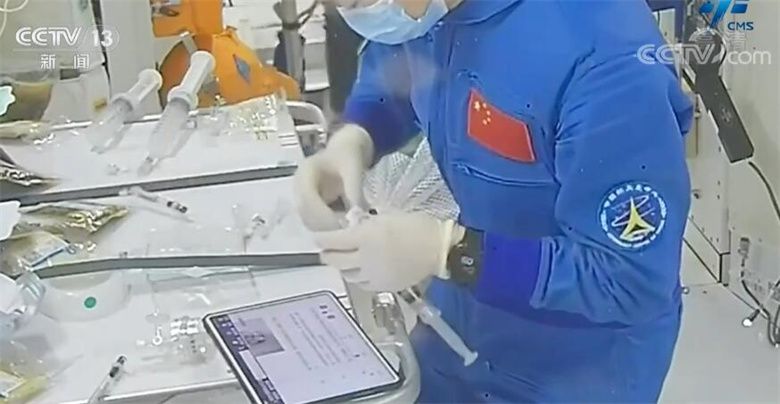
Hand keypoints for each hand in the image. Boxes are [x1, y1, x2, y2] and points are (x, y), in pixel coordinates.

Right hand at [294, 124, 374, 230]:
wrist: (345, 150)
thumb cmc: (348, 155)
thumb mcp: (353, 168)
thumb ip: (354, 191)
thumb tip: (357, 216)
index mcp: (305, 173)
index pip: (308, 201)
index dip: (324, 215)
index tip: (344, 224)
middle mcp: (298, 188)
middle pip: (305, 215)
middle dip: (326, 227)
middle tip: (348, 233)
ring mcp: (302, 199)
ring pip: (309, 222)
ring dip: (327, 230)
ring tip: (348, 230)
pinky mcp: (309, 207)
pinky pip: (315, 223)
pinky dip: (329, 227)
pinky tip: (345, 227)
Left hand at [313, 211, 464, 291]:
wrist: (439, 249)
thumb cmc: (415, 226)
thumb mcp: (387, 216)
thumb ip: (365, 224)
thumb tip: (351, 228)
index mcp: (366, 237)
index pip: (333, 240)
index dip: (321, 239)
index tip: (317, 237)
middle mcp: (365, 259)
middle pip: (335, 260)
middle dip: (326, 254)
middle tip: (325, 250)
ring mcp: (374, 275)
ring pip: (347, 274)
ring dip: (341, 266)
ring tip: (342, 260)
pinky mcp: (384, 287)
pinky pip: (362, 284)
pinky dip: (356, 277)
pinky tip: (359, 271)